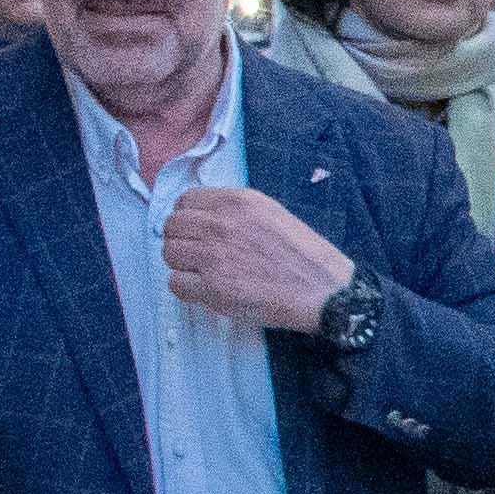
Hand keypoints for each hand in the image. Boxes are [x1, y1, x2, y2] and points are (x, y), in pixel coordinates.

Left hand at [158, 186, 357, 335]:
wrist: (325, 292)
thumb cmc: (305, 256)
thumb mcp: (273, 213)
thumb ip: (235, 210)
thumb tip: (200, 216)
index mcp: (238, 202)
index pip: (185, 200)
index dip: (189, 216)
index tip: (198, 229)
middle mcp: (221, 224)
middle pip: (171, 226)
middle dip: (182, 240)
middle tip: (199, 254)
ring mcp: (214, 257)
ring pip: (169, 254)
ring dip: (183, 264)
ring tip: (206, 272)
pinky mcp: (213, 288)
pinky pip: (175, 283)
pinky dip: (187, 288)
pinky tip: (207, 289)